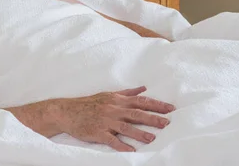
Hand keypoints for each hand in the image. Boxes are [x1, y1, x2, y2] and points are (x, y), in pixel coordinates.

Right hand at [52, 86, 173, 151]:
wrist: (68, 111)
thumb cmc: (89, 103)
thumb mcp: (109, 94)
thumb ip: (127, 93)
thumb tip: (144, 88)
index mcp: (117, 100)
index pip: (141, 101)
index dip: (156, 104)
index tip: (170, 108)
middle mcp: (113, 109)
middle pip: (136, 113)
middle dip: (153, 118)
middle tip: (167, 123)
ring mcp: (105, 121)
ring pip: (125, 127)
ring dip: (139, 133)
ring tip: (152, 138)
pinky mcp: (98, 132)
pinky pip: (111, 139)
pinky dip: (121, 144)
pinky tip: (131, 150)